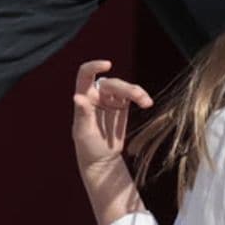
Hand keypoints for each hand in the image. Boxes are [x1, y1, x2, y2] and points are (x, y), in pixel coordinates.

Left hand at [72, 60, 151, 176]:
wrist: (101, 159)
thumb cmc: (87, 146)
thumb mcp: (83, 131)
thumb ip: (82, 114)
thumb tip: (77, 97)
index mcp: (84, 96)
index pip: (85, 74)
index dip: (94, 66)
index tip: (108, 65)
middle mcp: (96, 94)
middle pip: (111, 83)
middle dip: (125, 88)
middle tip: (136, 97)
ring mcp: (110, 99)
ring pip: (124, 87)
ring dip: (136, 92)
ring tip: (145, 102)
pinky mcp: (122, 106)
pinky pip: (132, 96)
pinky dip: (140, 97)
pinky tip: (147, 103)